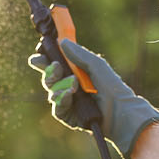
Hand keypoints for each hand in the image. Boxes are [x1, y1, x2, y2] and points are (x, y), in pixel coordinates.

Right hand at [27, 39, 158, 156]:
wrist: (119, 110)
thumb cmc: (111, 86)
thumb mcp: (96, 65)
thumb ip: (79, 53)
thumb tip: (62, 41)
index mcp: (74, 72)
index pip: (54, 64)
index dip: (44, 59)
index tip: (38, 55)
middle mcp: (69, 86)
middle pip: (48, 78)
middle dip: (49, 72)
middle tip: (56, 67)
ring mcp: (68, 102)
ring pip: (51, 92)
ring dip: (59, 86)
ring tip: (73, 83)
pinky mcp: (68, 117)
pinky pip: (57, 108)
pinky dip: (61, 100)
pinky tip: (68, 96)